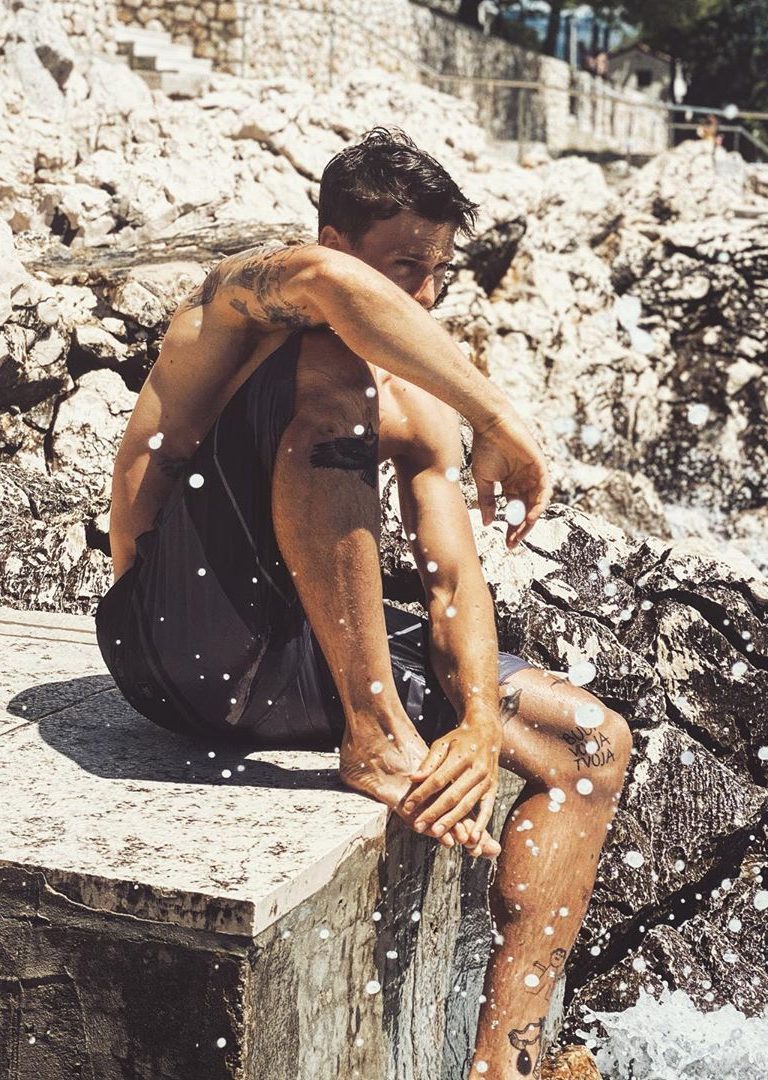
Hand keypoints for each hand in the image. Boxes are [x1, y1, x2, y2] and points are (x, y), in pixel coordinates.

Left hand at [401, 721, 501, 846]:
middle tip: (418, 825)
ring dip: (451, 821)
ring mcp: (487, 781)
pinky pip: (487, 810)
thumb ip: (429, 762)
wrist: (487, 733)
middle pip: (452, 795)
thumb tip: (414, 779)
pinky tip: (471, 839)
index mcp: (462, 756)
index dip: (422, 793)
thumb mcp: (443, 743)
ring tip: (436, 833)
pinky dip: (480, 826)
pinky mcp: (493, 789)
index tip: (408, 805)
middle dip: (434, 812)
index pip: (438, 779)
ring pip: (467, 805)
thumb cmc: (460, 740)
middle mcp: (476, 769)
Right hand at [471, 410, 551, 549]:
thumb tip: (488, 523)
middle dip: (521, 529)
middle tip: (514, 543)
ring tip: (521, 534)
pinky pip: (544, 490)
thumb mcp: (483, 480)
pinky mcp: (540, 466)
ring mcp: (534, 475)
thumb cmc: (485, 448)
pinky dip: (538, 504)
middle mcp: (525, 482)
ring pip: (537, 504)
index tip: (506, 544)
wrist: (490, 425)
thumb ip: (487, 502)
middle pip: (527, 511)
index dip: (511, 529)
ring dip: (530, 520)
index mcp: (512, 485)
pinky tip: (530, 517)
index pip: (515, 512)